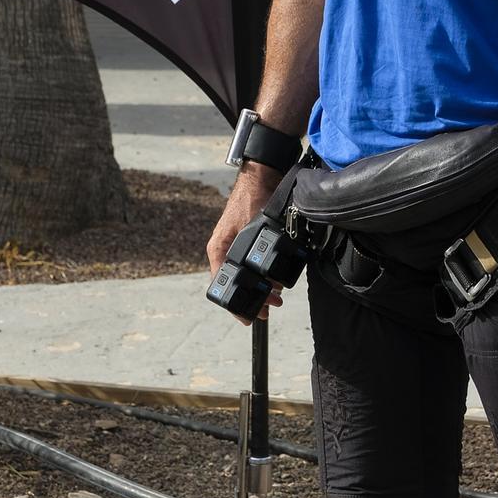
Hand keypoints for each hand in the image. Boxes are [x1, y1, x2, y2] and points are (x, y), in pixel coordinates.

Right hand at [206, 164, 283, 323]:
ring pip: (248, 277)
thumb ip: (251, 253)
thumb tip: (266, 282)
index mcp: (219, 249)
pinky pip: (254, 266)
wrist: (260, 179)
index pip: (222, 285)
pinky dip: (265, 275)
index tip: (248, 318)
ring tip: (277, 297)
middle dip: (255, 299)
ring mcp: (236, 247)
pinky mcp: (248, 243)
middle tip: (271, 308)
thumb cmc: (251, 199)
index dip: (236, 305)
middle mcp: (225, 250)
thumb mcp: (250, 228)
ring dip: (262, 288)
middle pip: (237, 285)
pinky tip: (278, 281)